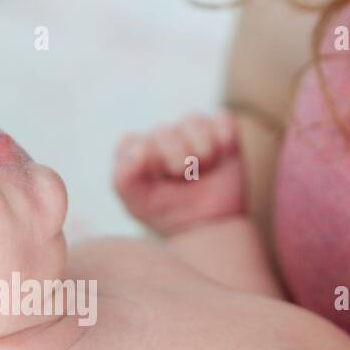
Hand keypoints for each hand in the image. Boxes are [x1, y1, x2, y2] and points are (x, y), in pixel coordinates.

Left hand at [114, 110, 245, 234]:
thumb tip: (138, 149)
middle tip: (183, 173)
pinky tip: (225, 151)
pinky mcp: (224, 134)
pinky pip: (221, 120)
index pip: (130, 143)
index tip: (157, 176)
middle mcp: (165, 142)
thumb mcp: (142, 205)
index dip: (141, 156)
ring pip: (192, 121)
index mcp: (138, 157)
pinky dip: (222, 132)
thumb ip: (125, 179)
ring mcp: (195, 136)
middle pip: (162, 132)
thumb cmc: (175, 216)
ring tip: (206, 165)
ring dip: (199, 142)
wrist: (220, 229)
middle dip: (174, 152)